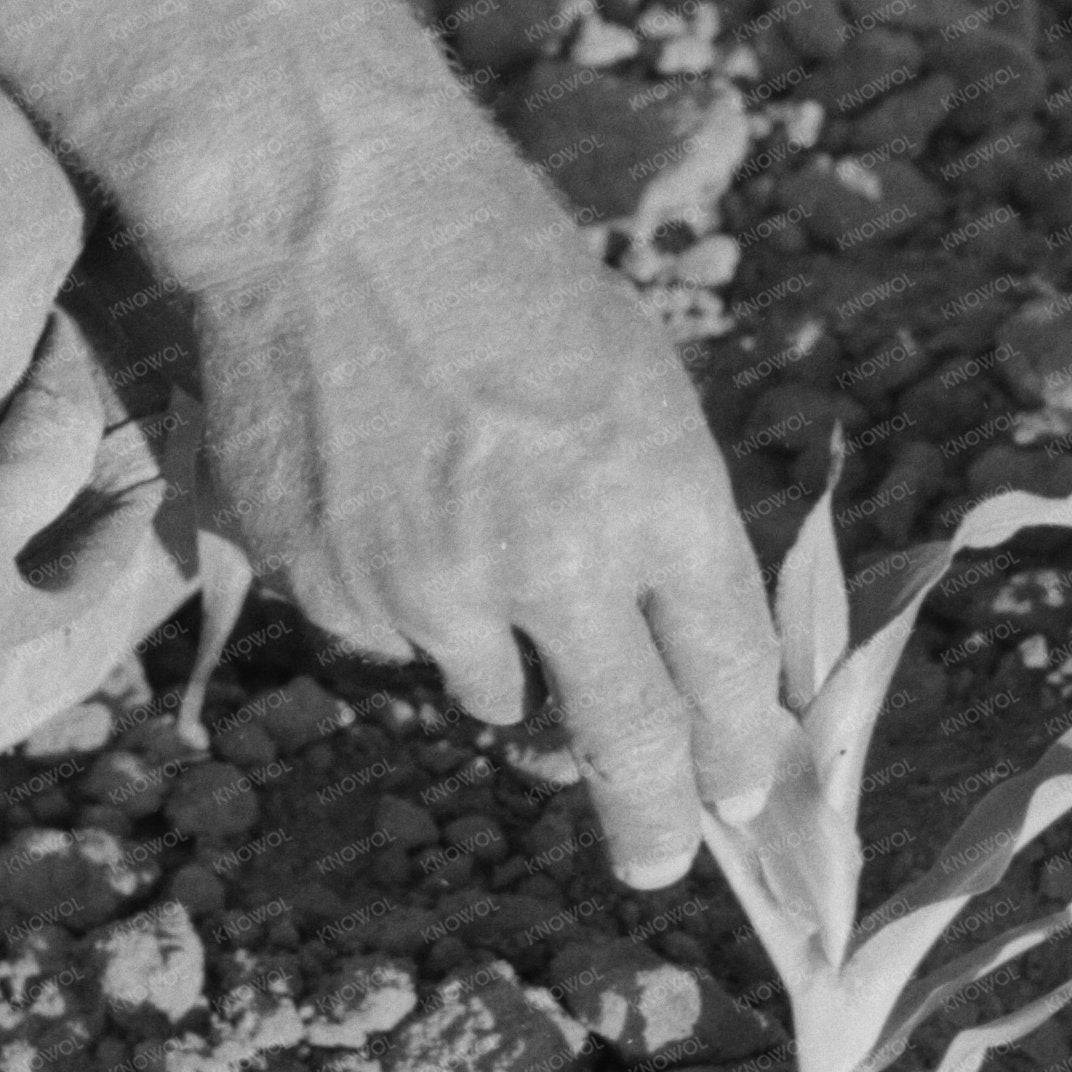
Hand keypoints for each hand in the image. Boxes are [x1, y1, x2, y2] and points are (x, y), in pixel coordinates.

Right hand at [199, 239, 790, 893]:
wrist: (329, 210)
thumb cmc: (505, 272)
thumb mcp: (636, 378)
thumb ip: (662, 521)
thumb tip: (684, 653)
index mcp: (658, 494)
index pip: (725, 671)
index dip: (740, 747)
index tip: (742, 792)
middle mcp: (554, 562)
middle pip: (627, 741)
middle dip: (652, 817)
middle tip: (656, 861)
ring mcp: (433, 587)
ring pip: (495, 689)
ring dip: (504, 644)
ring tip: (475, 514)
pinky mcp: (332, 590)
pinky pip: (390, 634)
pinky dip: (402, 590)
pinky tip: (385, 483)